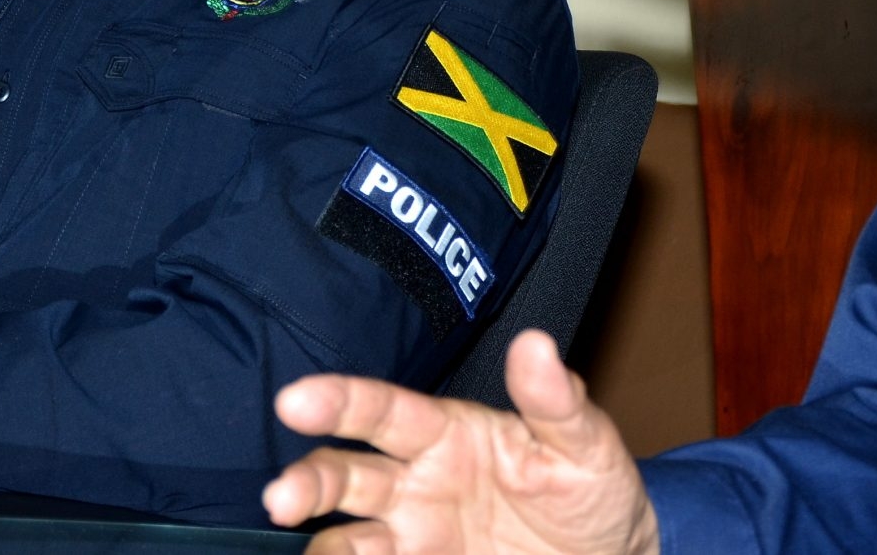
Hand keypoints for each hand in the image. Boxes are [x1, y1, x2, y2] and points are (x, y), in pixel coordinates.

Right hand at [264, 330, 657, 554]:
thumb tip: (535, 343)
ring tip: (309, 548)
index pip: (385, 412)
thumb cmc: (594, 491)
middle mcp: (420, 484)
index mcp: (451, 435)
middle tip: (282, 497)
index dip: (339, 402)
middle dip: (310, 481)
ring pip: (347, 535)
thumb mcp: (586, 445)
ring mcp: (417, 537)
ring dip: (320, 539)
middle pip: (347, 475)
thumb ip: (555, 401)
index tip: (296, 400)